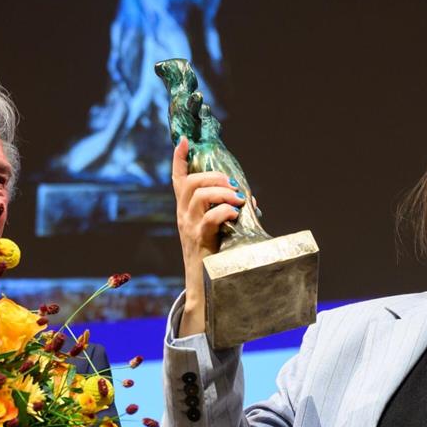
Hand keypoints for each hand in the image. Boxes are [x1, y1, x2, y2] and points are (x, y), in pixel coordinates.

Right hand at [171, 137, 244, 336]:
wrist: (203, 286)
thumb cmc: (213, 256)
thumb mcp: (217, 229)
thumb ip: (227, 210)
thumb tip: (250, 197)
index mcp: (185, 210)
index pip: (177, 179)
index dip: (178, 159)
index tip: (183, 140)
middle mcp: (182, 215)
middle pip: (189, 182)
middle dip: (212, 176)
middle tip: (231, 184)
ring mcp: (188, 227)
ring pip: (198, 195)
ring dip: (221, 192)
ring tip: (237, 199)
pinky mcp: (197, 239)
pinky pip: (208, 218)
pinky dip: (224, 211)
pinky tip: (235, 215)